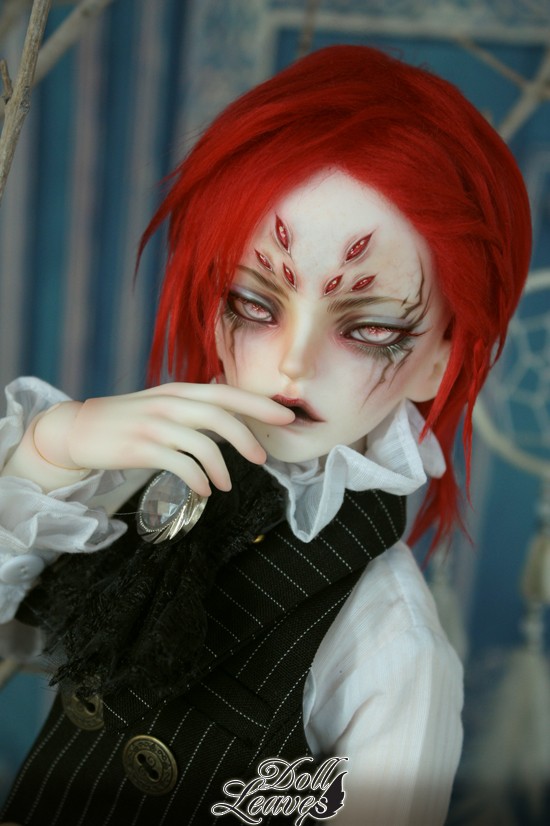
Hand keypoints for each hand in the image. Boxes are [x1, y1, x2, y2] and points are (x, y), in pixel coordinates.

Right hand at [33, 383, 294, 495]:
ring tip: (226, 485)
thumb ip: (195, 407)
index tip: (286, 415)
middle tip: (263, 458)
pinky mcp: (142, 448)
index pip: (227, 393)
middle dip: (249, 436)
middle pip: (221, 415)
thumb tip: (233, 416)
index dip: (259, 404)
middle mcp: (170, 403)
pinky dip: (198, 479)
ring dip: (221, 468)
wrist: (79, 429)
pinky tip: (203, 490)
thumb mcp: (163, 404)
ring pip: (203, 443)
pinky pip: (181, 465)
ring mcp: (155, 425)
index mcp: (179, 391)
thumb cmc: (128, 420)